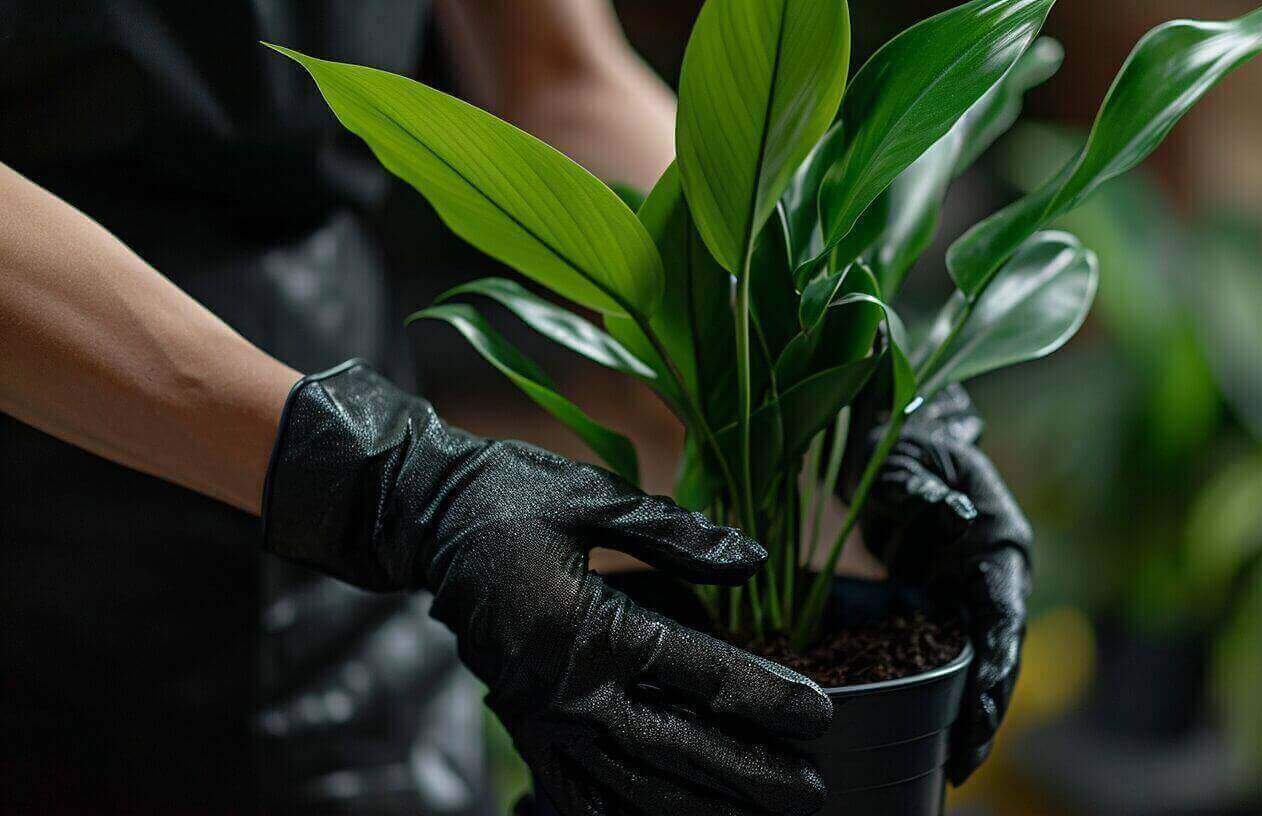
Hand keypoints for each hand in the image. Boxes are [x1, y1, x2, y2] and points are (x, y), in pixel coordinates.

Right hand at [263, 362, 831, 815]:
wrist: (420, 518)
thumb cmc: (510, 496)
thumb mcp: (595, 497)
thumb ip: (679, 533)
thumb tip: (756, 561)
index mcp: (592, 628)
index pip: (700, 674)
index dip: (766, 697)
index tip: (821, 716)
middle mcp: (568, 689)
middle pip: (677, 748)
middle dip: (750, 775)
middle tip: (811, 794)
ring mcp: (541, 717)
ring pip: (631, 786)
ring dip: (699, 810)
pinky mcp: (521, 726)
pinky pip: (573, 793)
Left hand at [859, 385, 1030, 783]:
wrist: (896, 438)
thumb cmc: (906, 445)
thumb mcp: (910, 461)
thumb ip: (926, 492)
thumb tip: (956, 521)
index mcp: (1000, 541)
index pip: (1004, 609)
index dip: (997, 660)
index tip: (983, 703)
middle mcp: (994, 573)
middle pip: (999, 651)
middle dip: (987, 707)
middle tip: (965, 759)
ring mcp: (970, 591)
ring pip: (979, 662)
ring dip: (971, 711)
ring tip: (956, 763)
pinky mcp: (943, 601)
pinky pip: (949, 653)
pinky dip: (945, 692)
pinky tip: (934, 733)